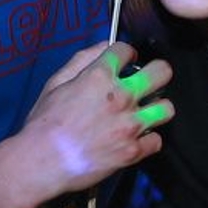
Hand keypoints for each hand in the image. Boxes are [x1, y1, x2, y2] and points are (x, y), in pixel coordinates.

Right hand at [8, 41, 170, 203]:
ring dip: (156, 108)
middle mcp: (120, 97)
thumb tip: (104, 45)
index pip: (126, 50)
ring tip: (145, 112)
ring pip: (166, 108)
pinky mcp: (133, 151)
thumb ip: (82, 59)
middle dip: (157, 72)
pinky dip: (147, 140)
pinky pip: (156, 140)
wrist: (41, 161)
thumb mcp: (56, 83)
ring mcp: (130, 125)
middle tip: (148, 80)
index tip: (125, 61)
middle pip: (161, 72)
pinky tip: (136, 138)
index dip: (125, 53)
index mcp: (99, 76)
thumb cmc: (44, 123)